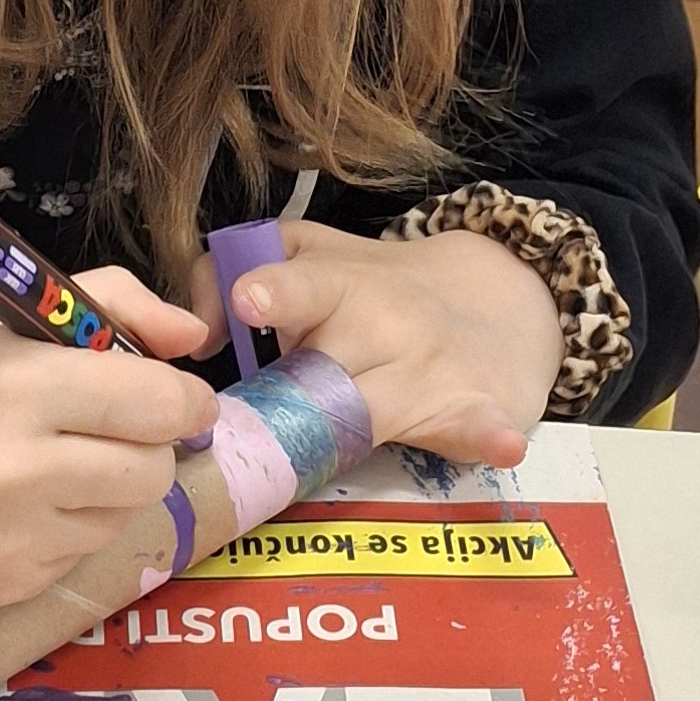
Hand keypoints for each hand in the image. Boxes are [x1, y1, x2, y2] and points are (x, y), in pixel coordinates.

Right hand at [0, 270, 217, 608]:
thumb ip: (106, 305)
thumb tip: (192, 337)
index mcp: (14, 385)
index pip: (161, 405)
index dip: (181, 397)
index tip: (170, 394)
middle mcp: (13, 472)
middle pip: (153, 471)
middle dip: (144, 445)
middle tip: (97, 426)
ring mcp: (3, 543)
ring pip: (119, 519)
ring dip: (101, 490)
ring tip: (35, 463)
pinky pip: (72, 559)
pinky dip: (57, 531)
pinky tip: (1, 505)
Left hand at [204, 224, 559, 465]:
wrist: (498, 301)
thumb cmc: (374, 289)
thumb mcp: (313, 255)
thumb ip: (238, 270)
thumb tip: (199, 333)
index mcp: (338, 286)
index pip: (300, 285)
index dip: (272, 294)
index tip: (247, 303)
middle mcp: (381, 325)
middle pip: (327, 365)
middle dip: (292, 391)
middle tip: (259, 415)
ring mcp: (425, 370)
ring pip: (375, 409)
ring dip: (355, 425)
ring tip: (333, 437)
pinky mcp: (470, 408)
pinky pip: (477, 426)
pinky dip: (489, 434)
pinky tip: (501, 445)